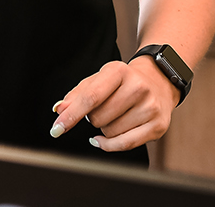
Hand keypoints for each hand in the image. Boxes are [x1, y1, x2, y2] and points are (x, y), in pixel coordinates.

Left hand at [50, 57, 180, 151]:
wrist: (158, 81)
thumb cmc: (123, 82)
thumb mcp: (99, 79)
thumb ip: (76, 95)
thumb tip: (60, 110)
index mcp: (119, 71)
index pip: (90, 98)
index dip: (71, 115)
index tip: (56, 129)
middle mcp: (138, 88)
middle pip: (98, 118)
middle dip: (93, 118)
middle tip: (104, 108)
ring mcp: (150, 107)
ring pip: (110, 133)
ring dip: (105, 129)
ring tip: (117, 115)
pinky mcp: (158, 125)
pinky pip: (125, 144)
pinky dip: (109, 144)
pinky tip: (104, 138)